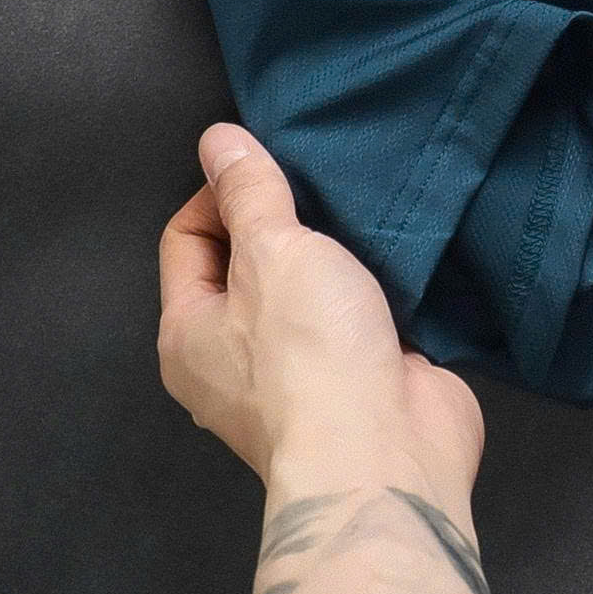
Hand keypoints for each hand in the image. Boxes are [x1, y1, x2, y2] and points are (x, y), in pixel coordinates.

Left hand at [157, 122, 483, 514]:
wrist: (384, 455)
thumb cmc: (310, 353)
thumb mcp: (273, 251)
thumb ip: (249, 190)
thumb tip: (217, 138)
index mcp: (188, 333)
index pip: (187, 235)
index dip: (225, 190)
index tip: (279, 172)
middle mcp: (232, 359)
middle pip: (250, 260)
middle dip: (288, 217)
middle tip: (329, 184)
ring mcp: (299, 374)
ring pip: (309, 287)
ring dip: (340, 251)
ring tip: (371, 209)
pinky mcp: (358, 378)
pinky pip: (359, 313)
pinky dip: (379, 283)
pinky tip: (405, 251)